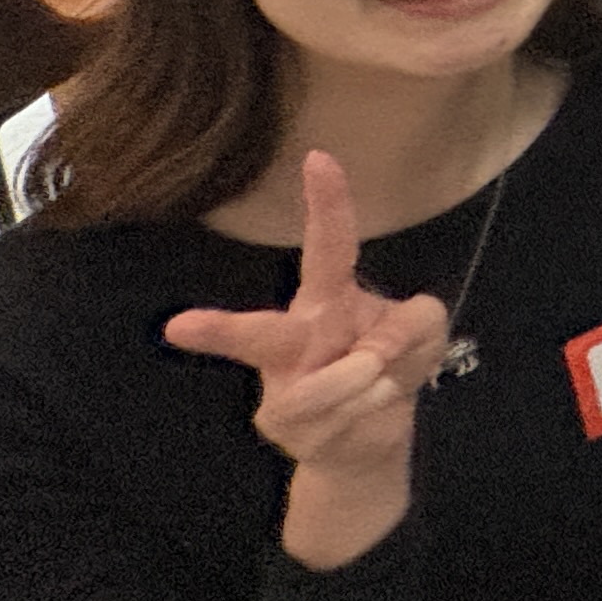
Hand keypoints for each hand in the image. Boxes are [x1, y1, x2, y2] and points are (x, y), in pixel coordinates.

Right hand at [165, 151, 453, 570]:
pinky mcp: (283, 428)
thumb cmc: (388, 367)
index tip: (319, 157)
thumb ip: (415, 321)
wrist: (370, 442)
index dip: (327, 201)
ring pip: (330, 380)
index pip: (329, 245)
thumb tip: (374, 348)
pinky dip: (372, 403)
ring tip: (382, 375)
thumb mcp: (422, 332)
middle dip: (222, 330)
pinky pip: (341, 413)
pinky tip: (373, 403)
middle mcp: (294, 338)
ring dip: (371, 375)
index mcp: (326, 299)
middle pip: (259, 332)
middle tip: (179, 326)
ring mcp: (281, 388)